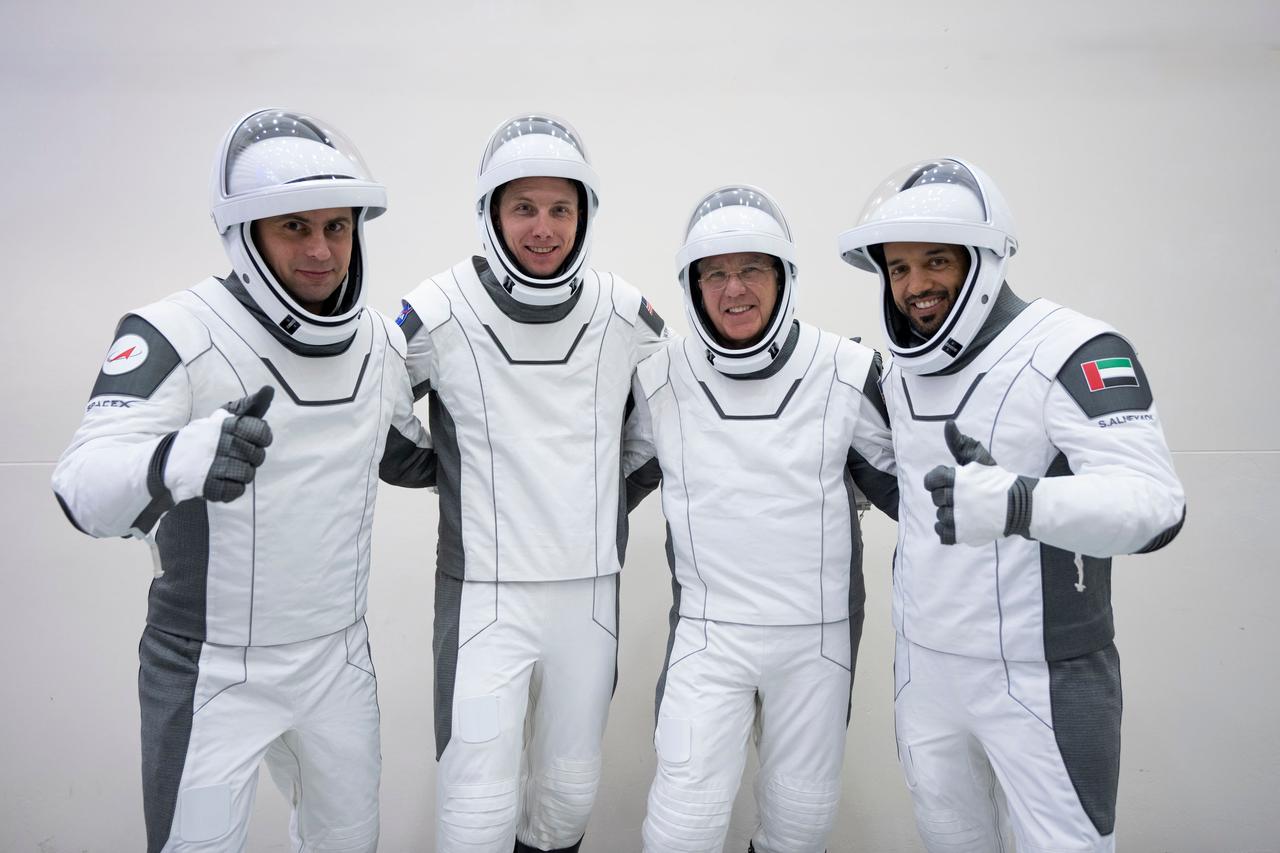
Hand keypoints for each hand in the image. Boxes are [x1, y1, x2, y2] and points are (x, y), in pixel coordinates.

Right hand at [162, 386, 274, 502]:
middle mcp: (221, 445)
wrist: (165, 461)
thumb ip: (243, 409)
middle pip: (257, 455)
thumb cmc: (198, 439)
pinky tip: (225, 480)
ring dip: (243, 473)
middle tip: (240, 456)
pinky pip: (236, 490)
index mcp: (224, 426)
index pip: (259, 431)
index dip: (262, 437)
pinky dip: (234, 488)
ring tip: (231, 468)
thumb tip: (268, 390)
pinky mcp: (209, 486)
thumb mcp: (217, 419)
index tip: (257, 440)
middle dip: (253, 457)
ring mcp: (214, 467)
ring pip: (248, 473)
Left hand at [922, 420, 1035, 545]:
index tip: (949, 482)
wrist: (1018, 505)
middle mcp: (955, 498)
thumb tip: (948, 424)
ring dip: (948, 513)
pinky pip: (942, 533)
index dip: (937, 480)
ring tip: (966, 509)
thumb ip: (959, 442)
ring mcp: (959, 518)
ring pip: (939, 516)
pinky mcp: (963, 534)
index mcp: (957, 479)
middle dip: (946, 496)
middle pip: (936, 498)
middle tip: (963, 497)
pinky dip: (947, 529)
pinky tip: (958, 522)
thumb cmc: (995, 479)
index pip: (931, 480)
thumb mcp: (978, 457)